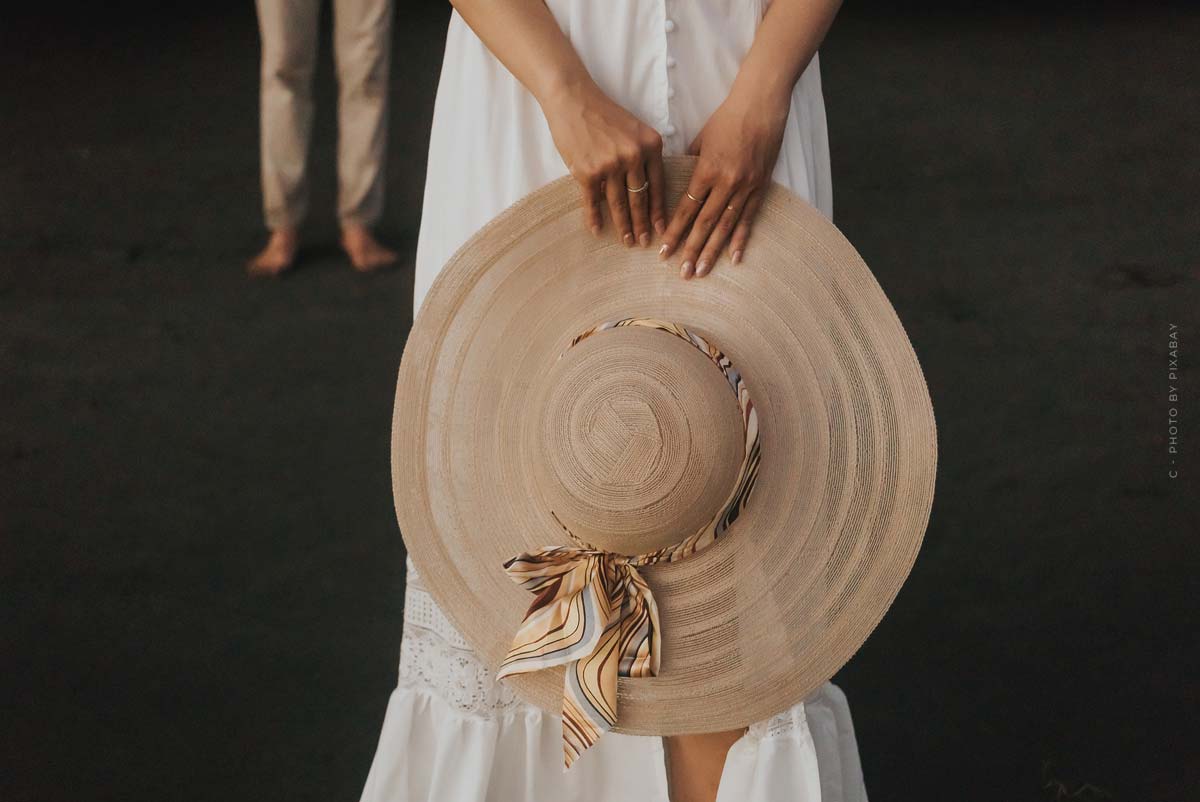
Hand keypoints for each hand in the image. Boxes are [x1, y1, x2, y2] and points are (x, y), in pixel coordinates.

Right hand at [541, 80, 666, 246]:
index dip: (659, 210)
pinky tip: (596, 230)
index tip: (661, 228)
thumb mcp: (634, 129)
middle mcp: (633, 156)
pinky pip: (592, 201)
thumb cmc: (603, 113)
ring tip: (626, 241)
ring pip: (619, 204)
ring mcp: (610, 165)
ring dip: (622, 226)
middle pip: (640, 199)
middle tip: (644, 242)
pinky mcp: (587, 172)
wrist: (573, 99)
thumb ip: (643, 155)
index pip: (658, 185)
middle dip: (642, 225)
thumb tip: (645, 188)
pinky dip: (593, 217)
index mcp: (650, 145)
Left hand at [659, 90, 789, 278]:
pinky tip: (733, 259)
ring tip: (701, 271)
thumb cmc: (727, 118)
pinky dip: (740, 240)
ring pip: (726, 227)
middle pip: (705, 224)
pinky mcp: (761, 187)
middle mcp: (726, 183)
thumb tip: (680, 184)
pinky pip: (748, 219)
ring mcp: (746, 187)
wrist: (762, 105)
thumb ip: (690, 164)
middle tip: (681, 273)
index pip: (686, 210)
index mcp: (706, 170)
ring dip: (713, 252)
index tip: (663, 251)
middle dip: (690, 250)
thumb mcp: (700, 139)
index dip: (674, 232)